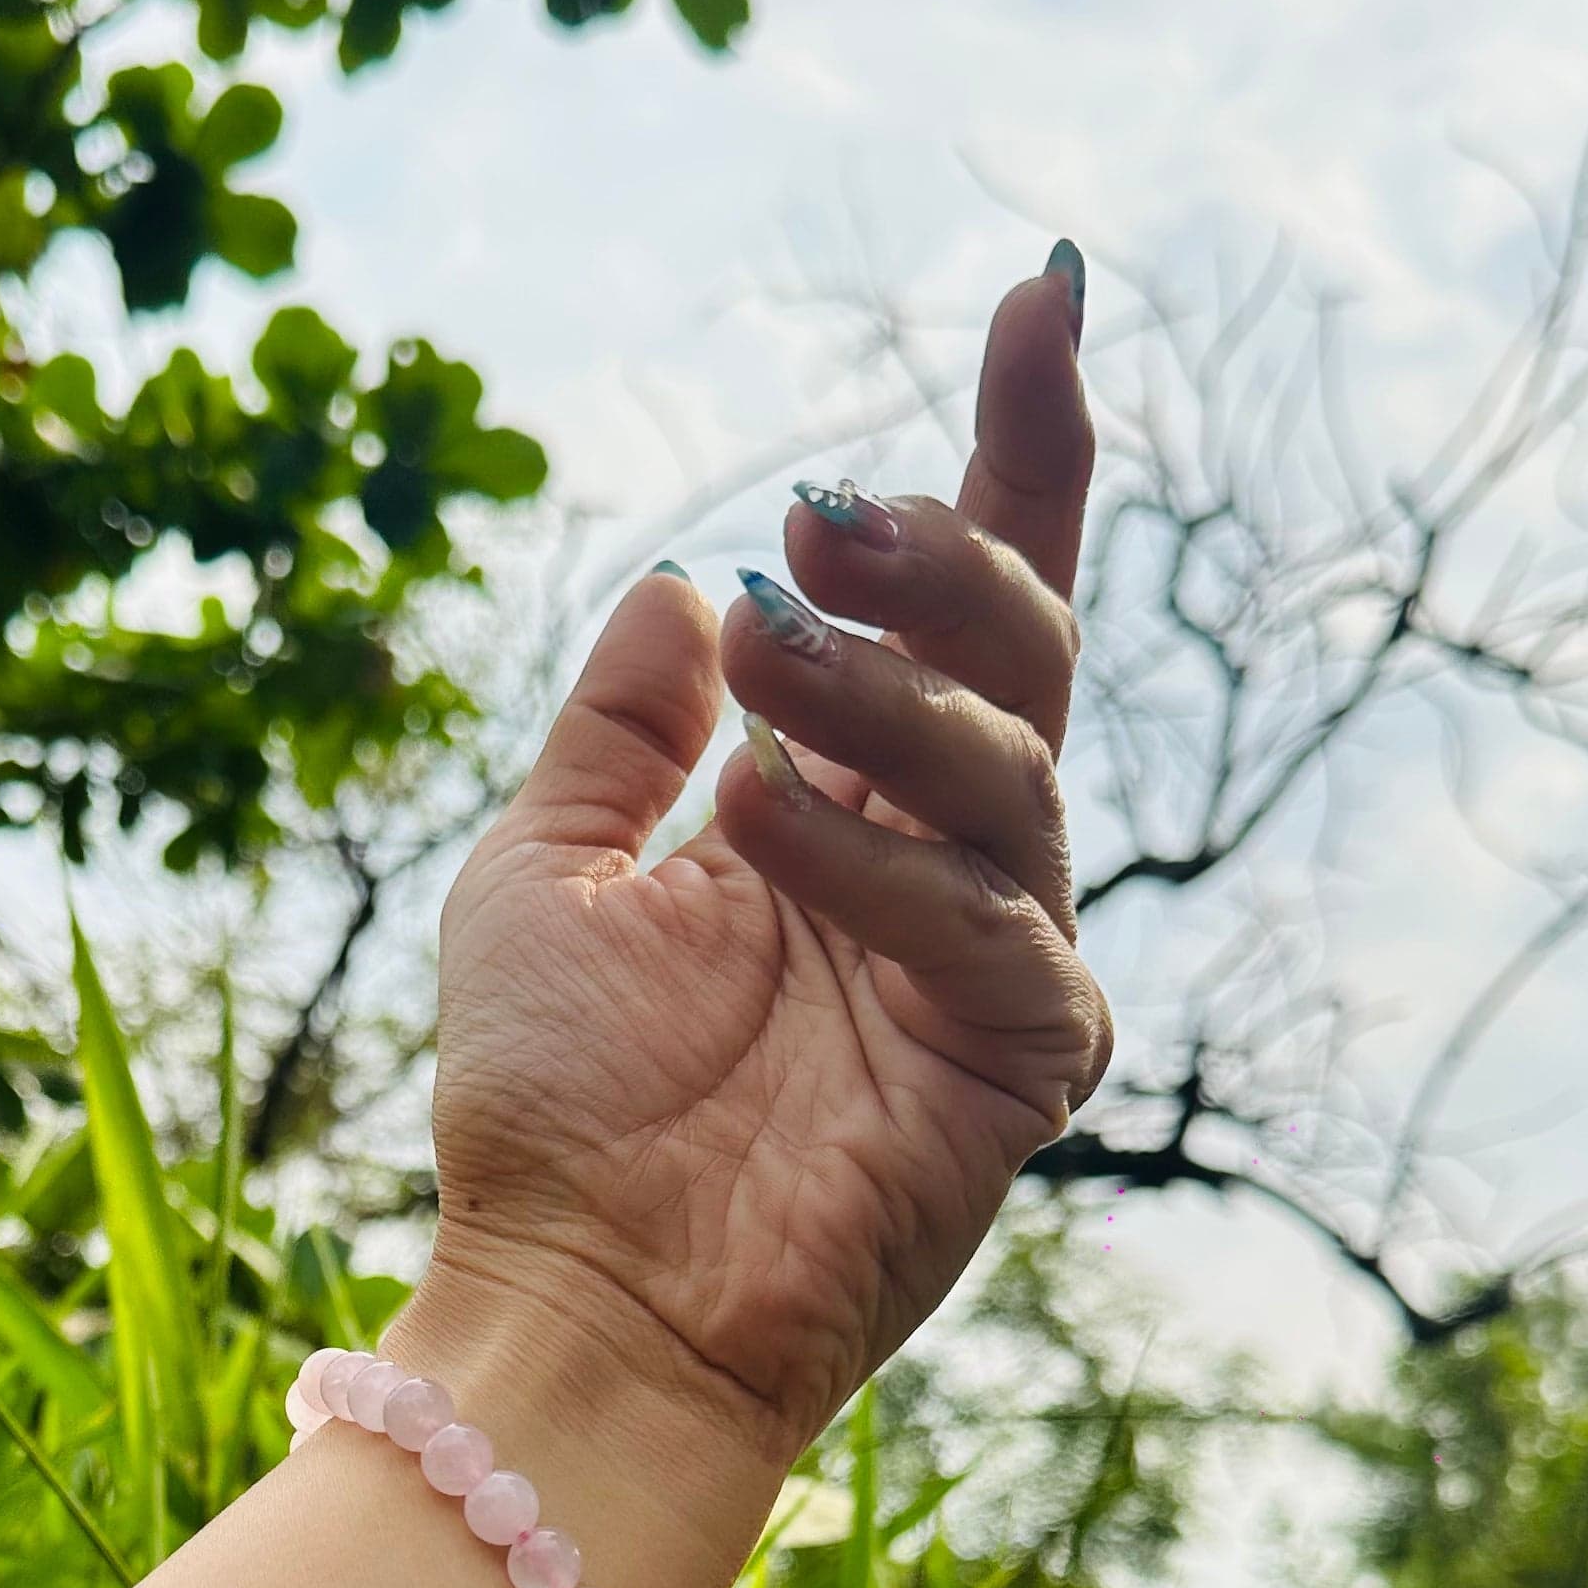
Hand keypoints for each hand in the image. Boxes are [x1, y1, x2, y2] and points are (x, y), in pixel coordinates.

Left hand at [413, 252, 1108, 1476]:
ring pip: (1009, 768)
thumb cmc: (551, 1109)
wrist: (575, 1300)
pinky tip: (757, 834)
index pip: (958, 611)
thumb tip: (674, 579)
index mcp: (840, 808)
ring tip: (758, 652)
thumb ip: (620, 732)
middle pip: (1019, 656)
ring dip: (883, 689)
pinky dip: (873, 865)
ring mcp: (990, 963)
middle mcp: (935, 869)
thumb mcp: (544, 873)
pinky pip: (992, 925)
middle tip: (811, 517)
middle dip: (942, 557)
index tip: (1043, 287)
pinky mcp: (1020, 1066)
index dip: (1013, 453)